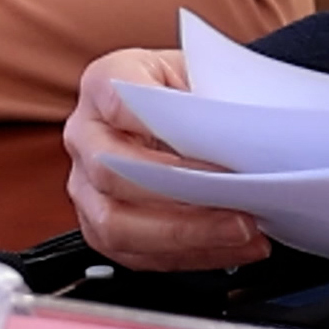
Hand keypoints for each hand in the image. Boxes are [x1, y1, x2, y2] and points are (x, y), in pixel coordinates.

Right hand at [64, 48, 269, 270]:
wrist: (187, 104)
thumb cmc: (194, 86)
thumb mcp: (206, 72)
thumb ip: (213, 101)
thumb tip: (243, 137)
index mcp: (106, 81)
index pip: (122, 105)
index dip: (167, 134)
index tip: (214, 156)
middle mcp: (85, 134)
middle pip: (115, 176)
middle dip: (182, 199)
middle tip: (239, 206)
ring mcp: (86, 183)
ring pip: (116, 225)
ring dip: (186, 236)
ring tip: (242, 233)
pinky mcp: (100, 223)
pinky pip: (134, 253)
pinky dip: (189, 255)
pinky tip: (231, 248)